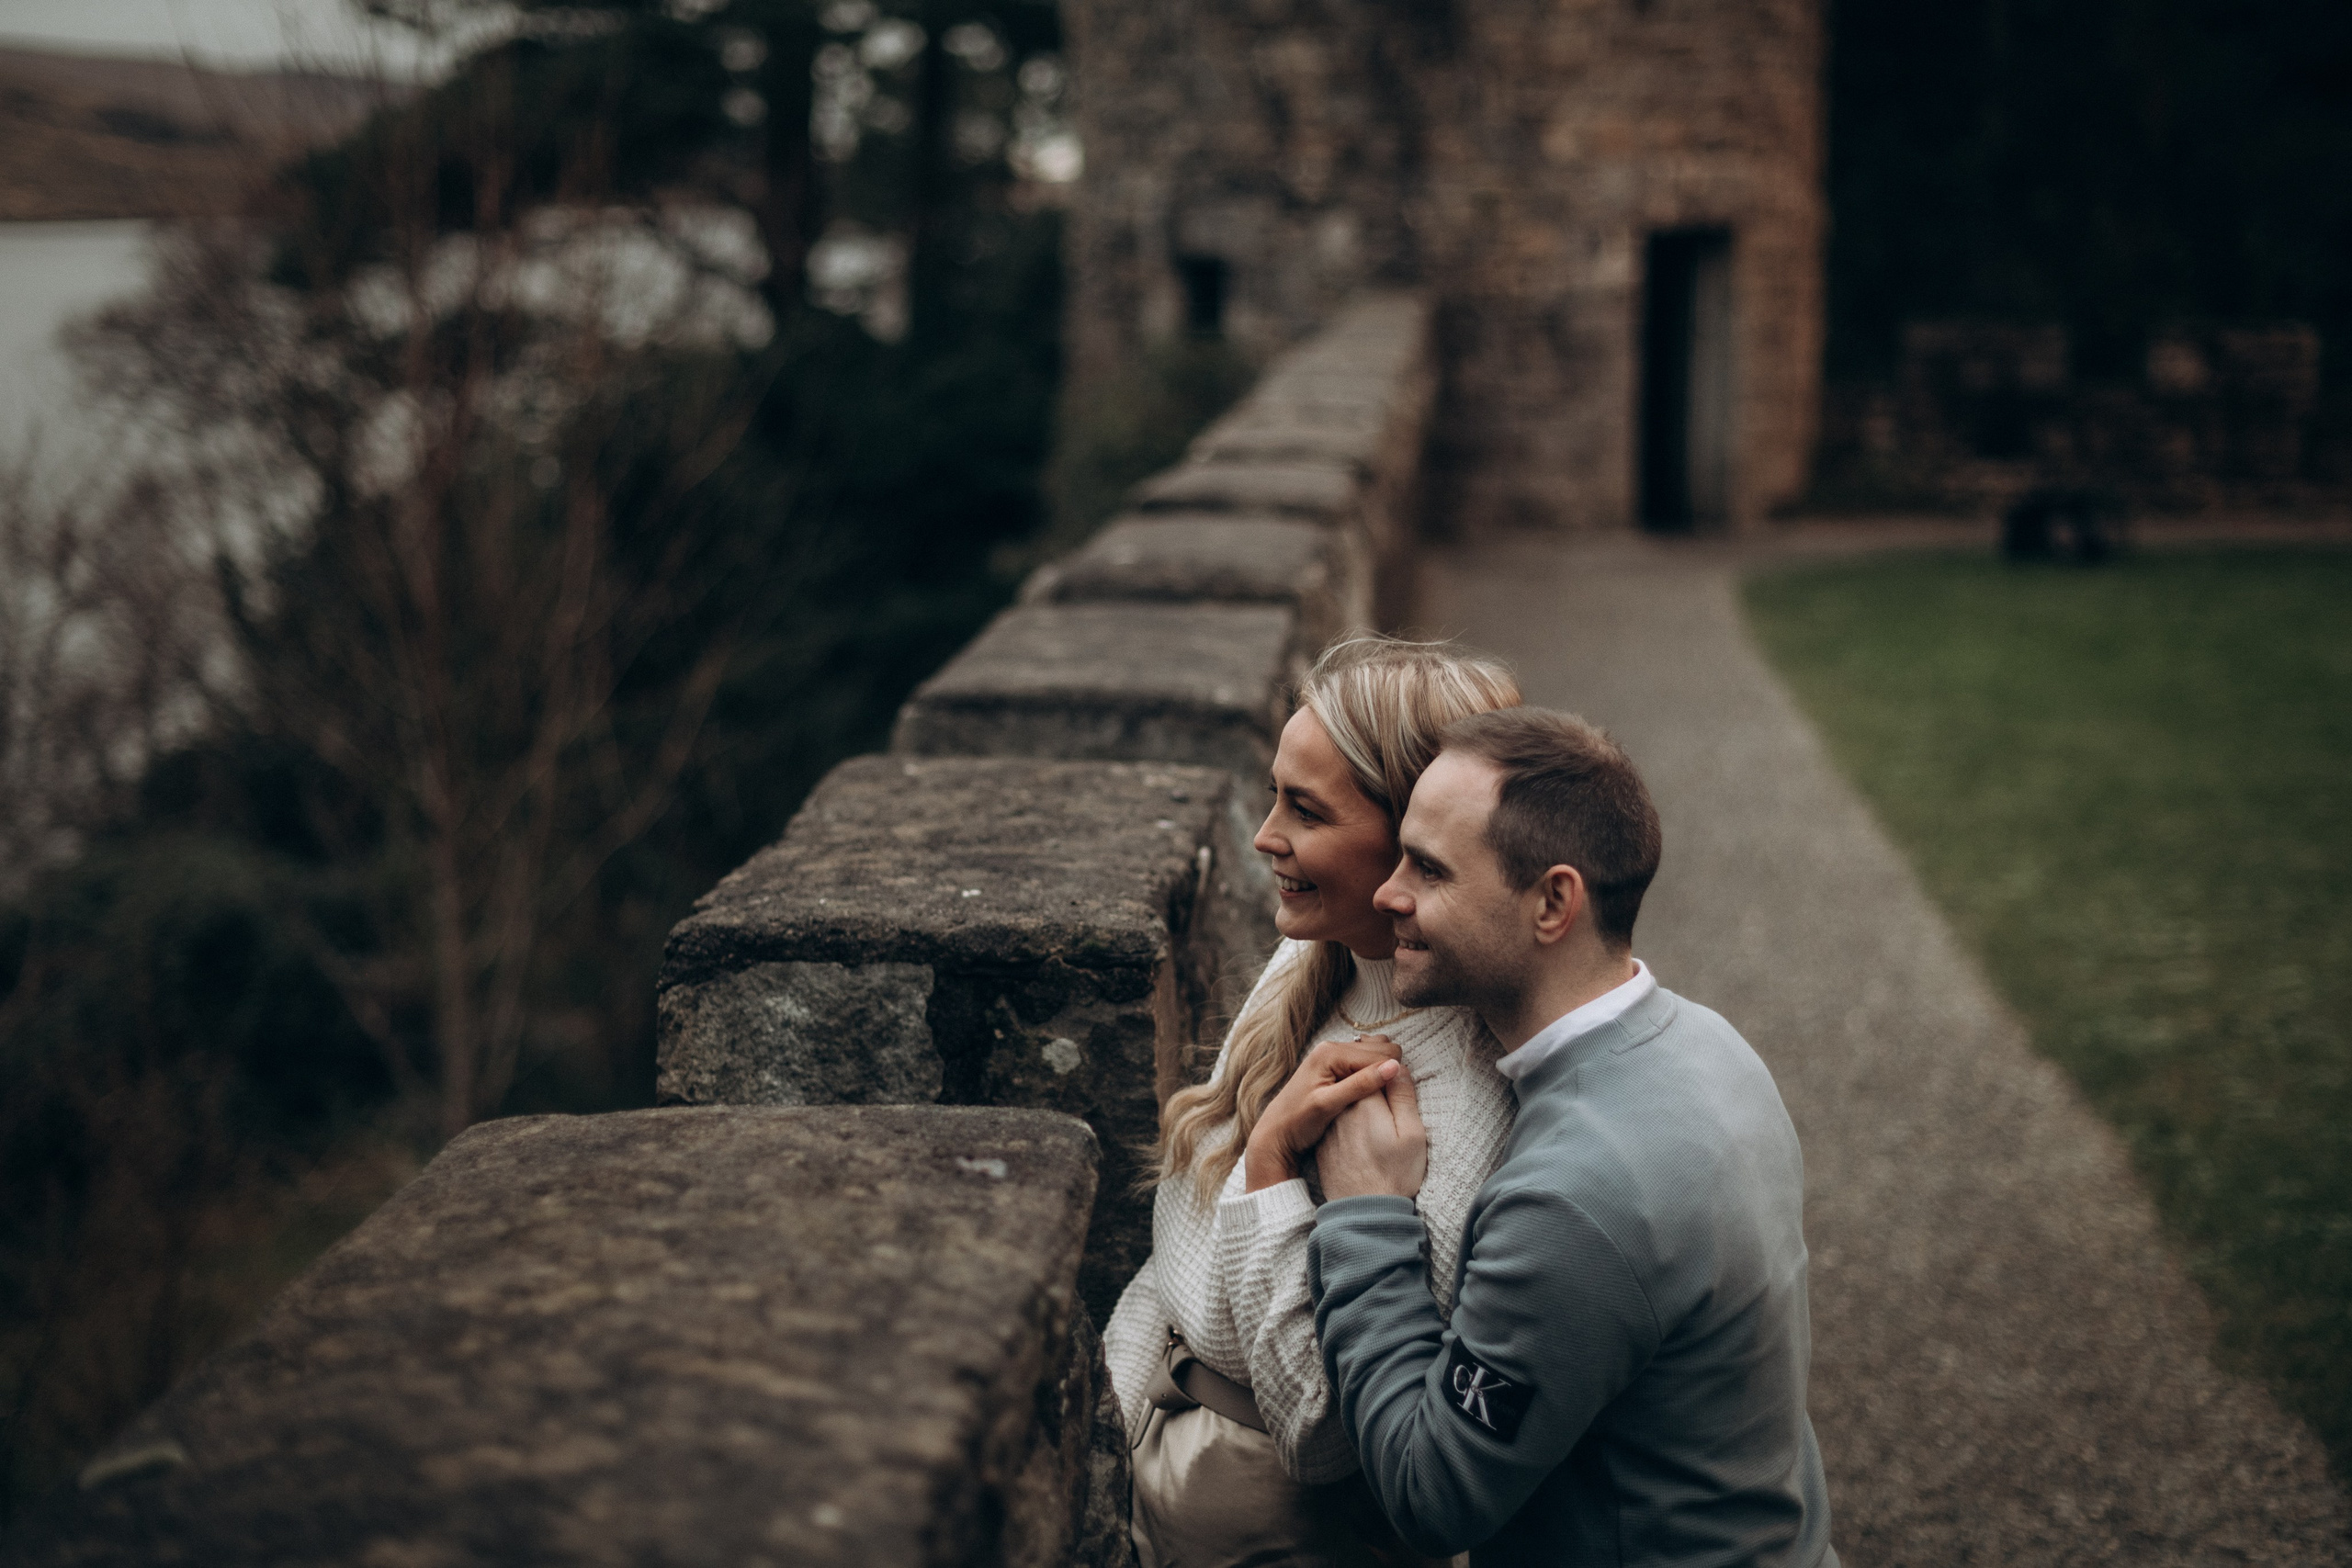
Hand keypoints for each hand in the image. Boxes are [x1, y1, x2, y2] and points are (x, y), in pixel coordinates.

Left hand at [1243, 1035, 1402, 1191]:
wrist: (1275, 1132)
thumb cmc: (1298, 1121)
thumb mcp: (1329, 1105)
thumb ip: (1361, 1084)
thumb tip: (1394, 1067)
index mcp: (1331, 1053)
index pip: (1379, 1053)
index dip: (1391, 1073)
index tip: (1396, 1095)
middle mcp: (1331, 1048)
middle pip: (1379, 1049)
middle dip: (1387, 1069)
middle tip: (1386, 1097)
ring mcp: (1332, 1056)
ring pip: (1373, 1055)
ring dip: (1381, 1071)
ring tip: (1378, 1096)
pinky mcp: (1333, 1067)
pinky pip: (1363, 1064)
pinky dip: (1371, 1075)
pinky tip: (1368, 1094)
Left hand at [1318, 1067, 1426, 1200]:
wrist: (1361, 1213)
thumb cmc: (1393, 1176)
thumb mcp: (1409, 1135)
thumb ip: (1402, 1096)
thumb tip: (1397, 1066)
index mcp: (1363, 1099)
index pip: (1375, 1063)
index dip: (1390, 1061)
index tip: (1399, 1065)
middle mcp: (1341, 1106)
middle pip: (1357, 1071)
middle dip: (1374, 1064)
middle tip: (1390, 1058)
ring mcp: (1331, 1122)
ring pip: (1347, 1088)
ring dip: (1361, 1078)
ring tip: (1379, 1072)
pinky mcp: (1327, 1137)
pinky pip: (1340, 1108)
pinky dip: (1351, 1098)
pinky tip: (1363, 1104)